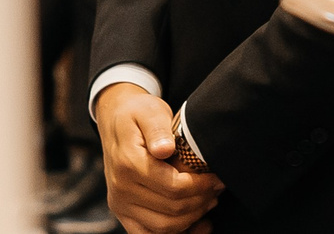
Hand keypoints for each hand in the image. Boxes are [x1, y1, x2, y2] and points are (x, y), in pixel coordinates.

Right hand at [96, 84, 221, 233]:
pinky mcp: (124, 214)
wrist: (115, 122)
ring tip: (208, 201)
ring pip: (163, 228)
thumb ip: (158, 129)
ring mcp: (121, 205)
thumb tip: (164, 149)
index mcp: (129, 164)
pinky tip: (196, 224)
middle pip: (171, 210)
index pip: (173, 187)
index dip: (201, 186)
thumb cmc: (138, 115)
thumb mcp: (149, 111)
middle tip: (217, 188)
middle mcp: (121, 189)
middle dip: (201, 201)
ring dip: (191, 218)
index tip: (217, 178)